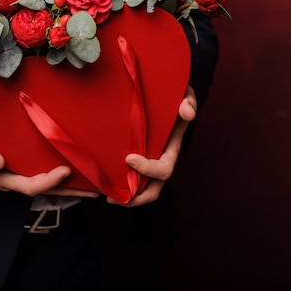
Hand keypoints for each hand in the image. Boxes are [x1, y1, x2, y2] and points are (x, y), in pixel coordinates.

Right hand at [0, 137, 98, 197]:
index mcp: (0, 177)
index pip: (28, 185)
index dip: (48, 181)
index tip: (66, 170)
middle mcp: (12, 178)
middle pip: (45, 189)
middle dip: (69, 191)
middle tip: (95, 189)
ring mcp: (16, 172)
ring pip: (45, 182)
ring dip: (68, 186)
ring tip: (91, 184)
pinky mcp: (19, 164)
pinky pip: (40, 171)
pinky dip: (58, 173)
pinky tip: (74, 168)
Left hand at [109, 85, 196, 206]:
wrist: (162, 92)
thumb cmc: (173, 94)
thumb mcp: (183, 94)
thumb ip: (187, 101)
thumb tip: (187, 113)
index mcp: (171, 148)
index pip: (164, 169)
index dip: (148, 170)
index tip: (128, 158)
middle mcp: (160, 158)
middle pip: (154, 188)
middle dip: (137, 197)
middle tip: (113, 197)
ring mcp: (148, 159)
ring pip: (141, 188)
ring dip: (127, 196)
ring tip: (107, 196)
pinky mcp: (135, 155)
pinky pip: (129, 176)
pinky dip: (119, 183)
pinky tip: (103, 183)